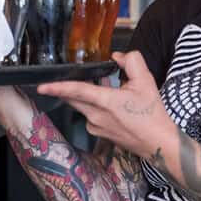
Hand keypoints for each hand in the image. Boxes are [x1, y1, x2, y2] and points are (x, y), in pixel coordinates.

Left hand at [37, 51, 176, 158]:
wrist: (158, 143)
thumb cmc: (152, 114)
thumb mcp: (146, 81)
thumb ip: (131, 62)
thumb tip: (118, 56)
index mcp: (106, 102)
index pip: (77, 91)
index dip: (58, 87)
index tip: (42, 86)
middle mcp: (96, 116)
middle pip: (73, 99)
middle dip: (65, 89)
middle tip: (59, 78)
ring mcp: (96, 127)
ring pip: (82, 107)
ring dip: (85, 96)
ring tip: (103, 88)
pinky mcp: (99, 134)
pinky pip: (89, 115)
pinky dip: (93, 107)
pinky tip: (109, 105)